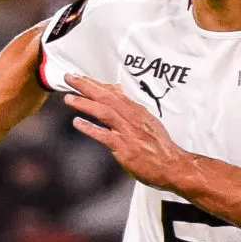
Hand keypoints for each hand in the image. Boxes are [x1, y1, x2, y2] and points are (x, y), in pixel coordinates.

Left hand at [62, 74, 193, 190]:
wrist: (172, 165)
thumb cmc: (159, 146)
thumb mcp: (146, 121)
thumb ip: (130, 109)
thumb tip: (117, 93)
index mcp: (136, 110)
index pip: (112, 92)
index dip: (94, 83)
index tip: (79, 76)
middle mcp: (131, 117)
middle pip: (106, 96)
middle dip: (86, 85)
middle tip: (68, 77)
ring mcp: (127, 131)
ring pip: (103, 112)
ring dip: (85, 103)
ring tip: (68, 98)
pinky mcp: (124, 147)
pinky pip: (104, 135)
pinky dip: (90, 128)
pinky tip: (77, 122)